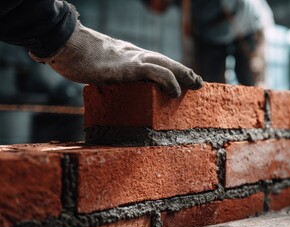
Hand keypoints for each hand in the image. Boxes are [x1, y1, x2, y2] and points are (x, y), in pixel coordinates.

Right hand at [29, 22, 202, 97]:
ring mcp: (134, 59)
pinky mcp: (130, 66)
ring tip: (195, 85)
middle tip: (197, 81)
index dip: (172, 70)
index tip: (182, 80)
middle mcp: (135, 55)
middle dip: (184, 71)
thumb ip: (108, 72)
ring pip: (167, 64)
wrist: (67, 45)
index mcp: (129, 56)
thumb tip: (109, 82)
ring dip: (184, 75)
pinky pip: (157, 72)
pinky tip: (175, 92)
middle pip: (166, 61)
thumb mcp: (98, 66)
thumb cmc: (77, 56)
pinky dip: (170, 81)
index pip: (156, 62)